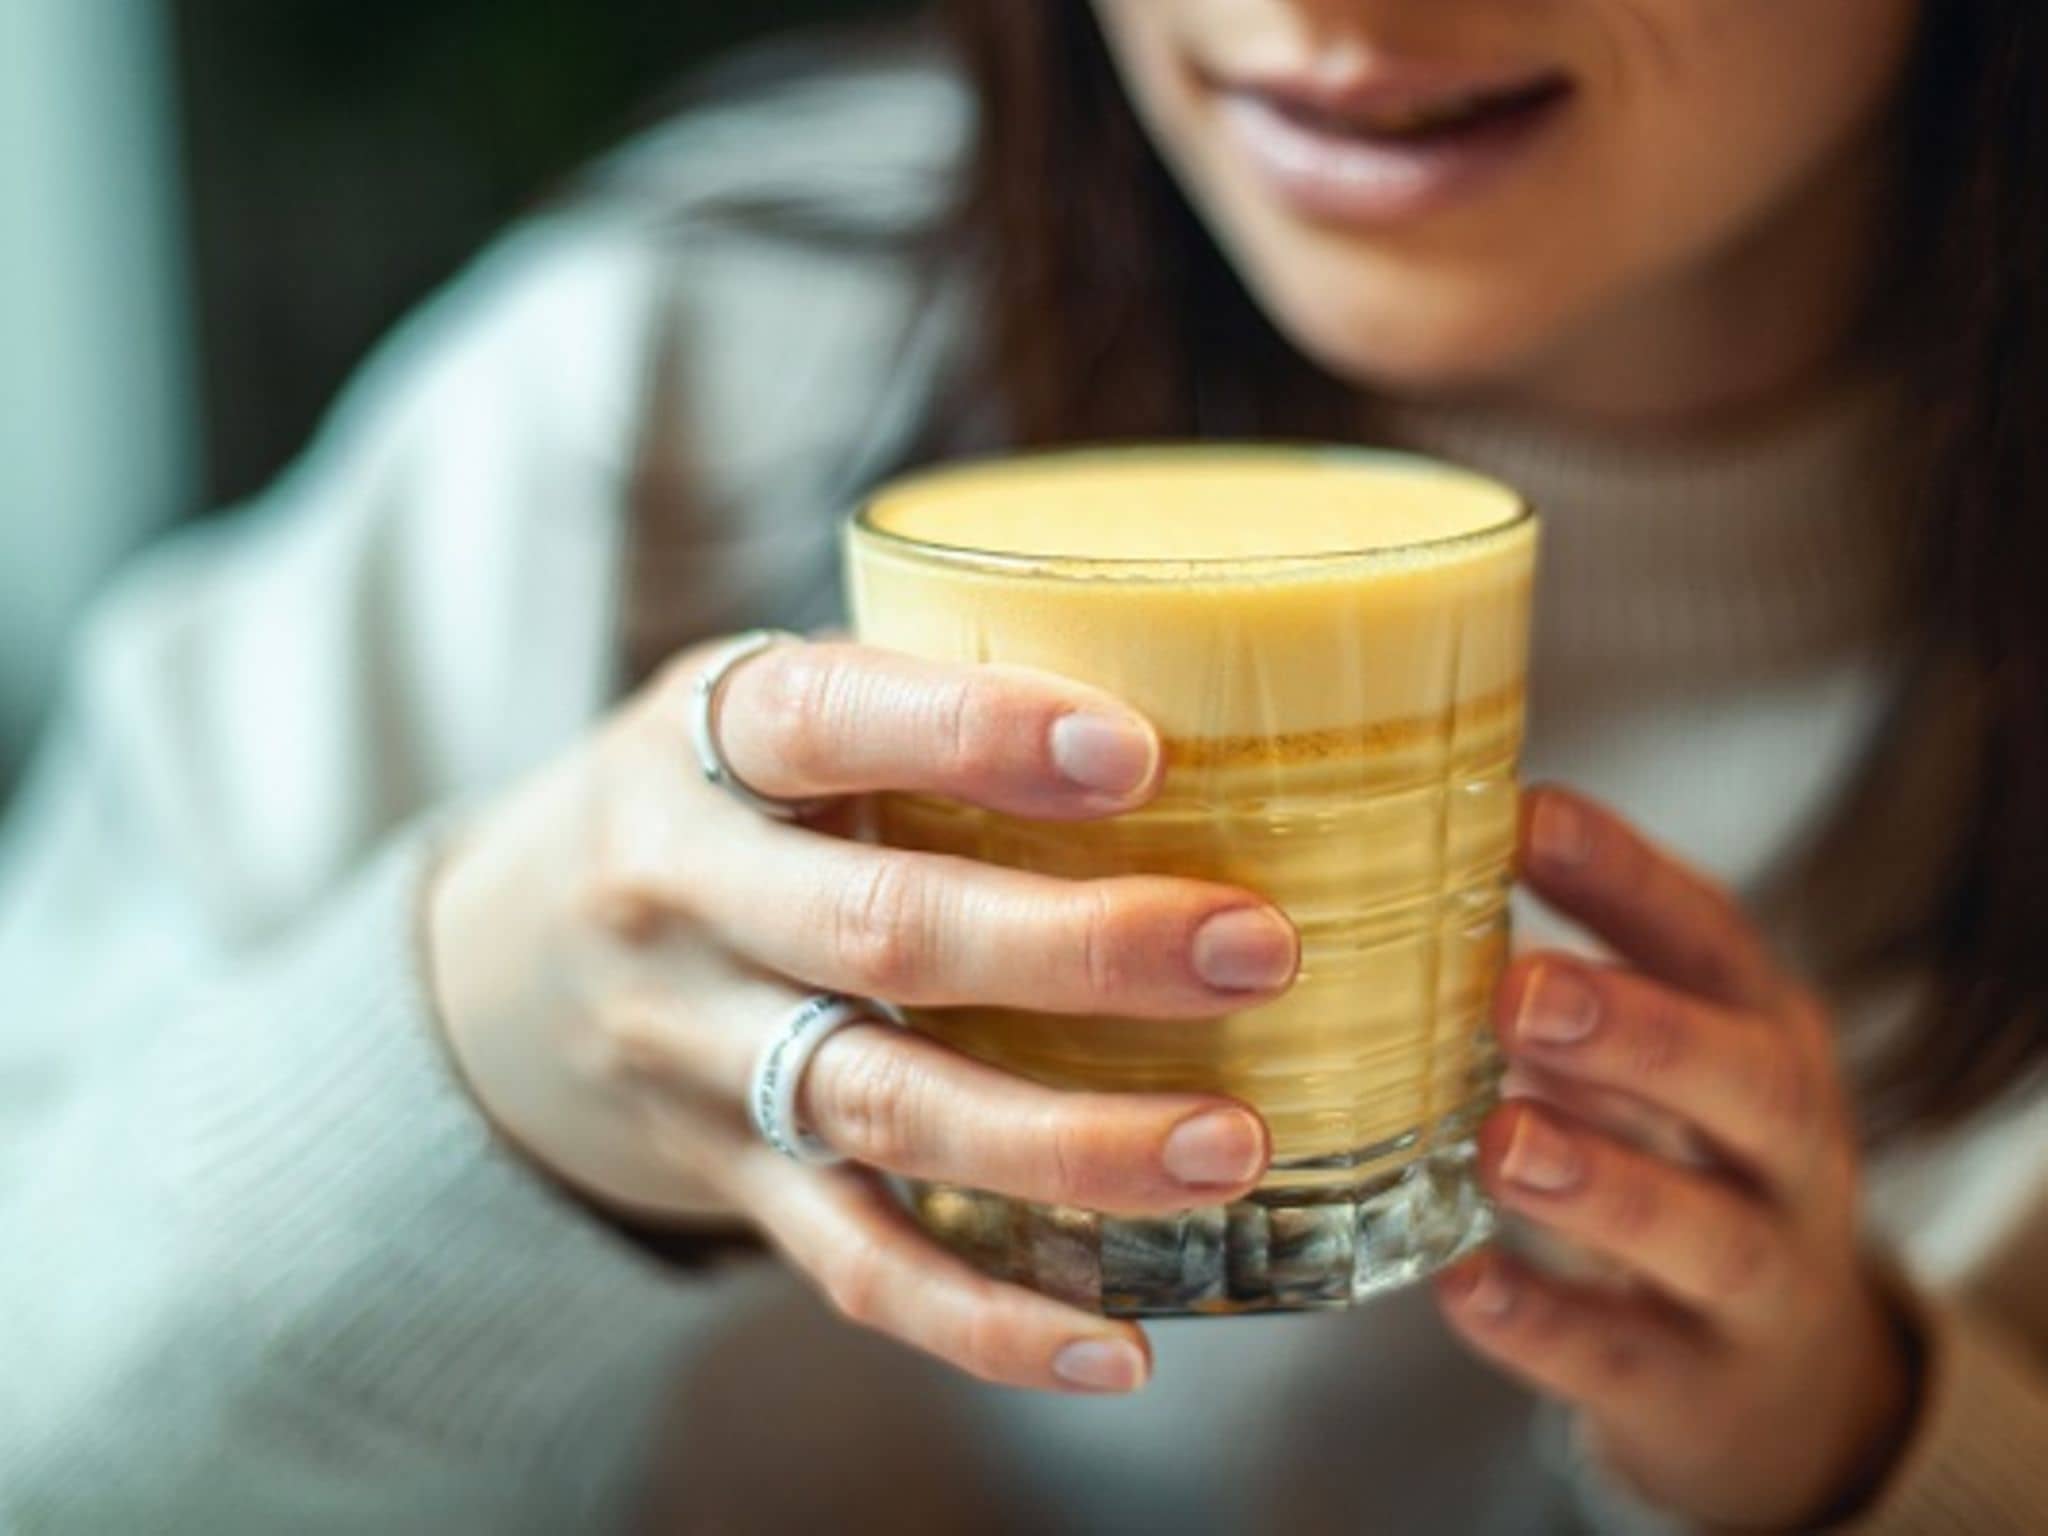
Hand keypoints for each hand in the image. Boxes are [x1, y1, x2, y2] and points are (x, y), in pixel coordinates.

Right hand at [427, 637, 1294, 1394]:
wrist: (503, 965)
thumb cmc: (709, 804)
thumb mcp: (761, 707)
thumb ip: (917, 700)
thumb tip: (1208, 690)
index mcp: (700, 748)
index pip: (827, 722)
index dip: (974, 733)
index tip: (1134, 752)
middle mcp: (681, 901)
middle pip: (880, 932)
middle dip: (1076, 948)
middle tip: (1253, 950)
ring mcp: (694, 1056)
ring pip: (882, 1108)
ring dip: (1066, 1139)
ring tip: (1228, 1144)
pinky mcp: (727, 1179)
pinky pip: (853, 1263)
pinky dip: (983, 1319)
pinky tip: (1117, 1346)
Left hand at [1435, 787, 1917, 1530]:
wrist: (1786, 1390)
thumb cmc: (1680, 1171)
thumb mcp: (1654, 1069)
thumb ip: (1556, 995)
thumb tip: (1380, 882)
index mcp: (1762, 1037)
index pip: (1713, 942)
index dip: (1628, 879)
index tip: (1530, 814)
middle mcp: (1787, 1153)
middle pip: (1749, 1083)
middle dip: (1640, 1032)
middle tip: (1522, 988)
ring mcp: (1761, 1282)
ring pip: (1708, 1233)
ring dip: (1603, 1184)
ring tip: (1500, 1141)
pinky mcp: (1702, 1392)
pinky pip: (1628, 1362)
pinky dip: (1545, 1328)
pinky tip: (1464, 1285)